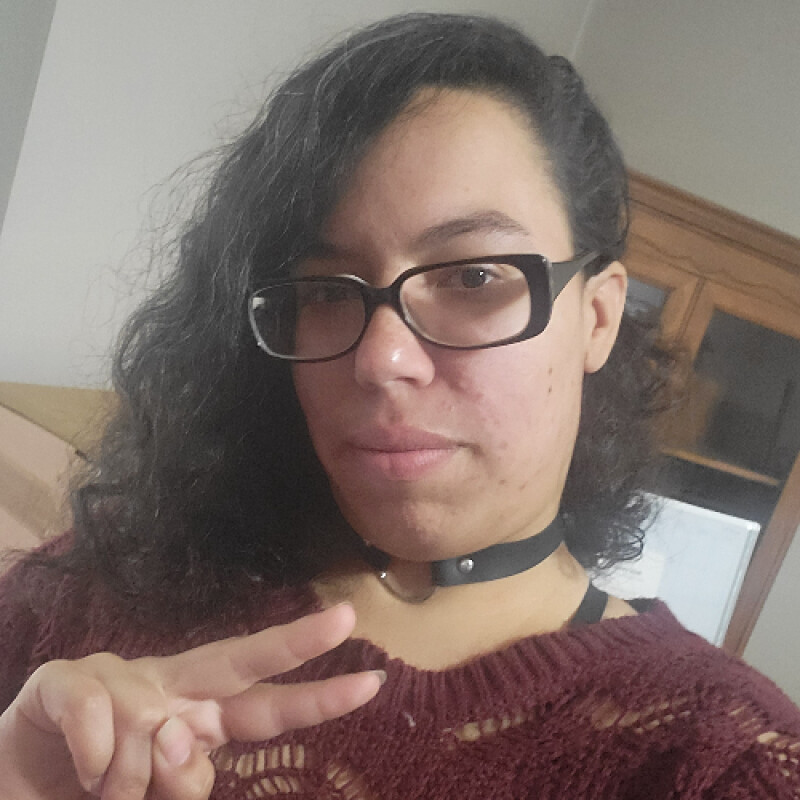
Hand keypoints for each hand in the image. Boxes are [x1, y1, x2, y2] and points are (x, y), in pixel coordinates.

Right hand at [0, 603, 382, 799]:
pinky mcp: (64, 679)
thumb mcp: (149, 793)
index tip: (373, 682)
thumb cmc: (93, 787)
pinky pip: (97, 710)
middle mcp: (168, 686)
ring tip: (103, 794)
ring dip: (130, 777)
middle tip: (343, 619)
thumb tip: (183, 743)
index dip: (317, 698)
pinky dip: (93, 755)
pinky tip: (82, 769)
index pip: (264, 706)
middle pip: (239, 659)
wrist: (17, 782)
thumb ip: (180, 780)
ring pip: (154, 720)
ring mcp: (119, 676)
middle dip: (293, 641)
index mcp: (194, 714)